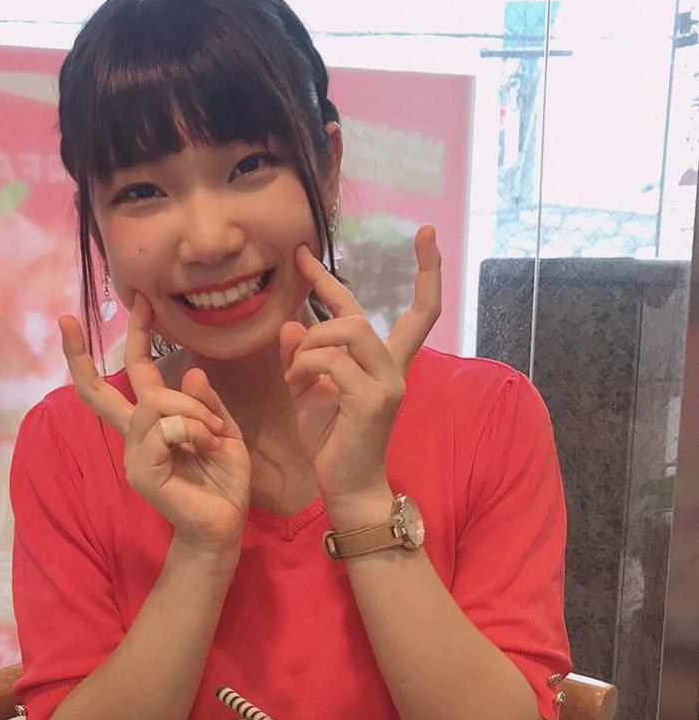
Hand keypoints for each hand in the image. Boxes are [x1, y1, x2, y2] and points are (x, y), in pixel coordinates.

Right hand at [59, 295, 250, 553]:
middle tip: (88, 316)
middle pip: (98, 390)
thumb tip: (189, 370)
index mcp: (154, 423)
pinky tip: (206, 445)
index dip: (135, 336)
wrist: (225, 526)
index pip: (134, 373)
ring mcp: (134, 454)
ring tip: (213, 432)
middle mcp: (136, 436)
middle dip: (84, 353)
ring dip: (193, 410)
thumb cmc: (223, 482)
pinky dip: (193, 429)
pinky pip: (164, 428)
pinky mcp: (141, 472)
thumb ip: (205, 402)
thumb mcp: (223, 431)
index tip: (138, 300)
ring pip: (154, 403)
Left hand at [279, 226, 440, 506]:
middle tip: (292, 323)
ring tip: (295, 372)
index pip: (418, 309)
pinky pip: (331, 361)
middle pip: (358, 316)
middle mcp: (394, 369)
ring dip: (308, 346)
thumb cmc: (331, 443)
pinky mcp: (373, 399)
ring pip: (344, 331)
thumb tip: (292, 322)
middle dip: (318, 313)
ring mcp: (388, 383)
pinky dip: (305, 367)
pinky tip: (297, 386)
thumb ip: (302, 356)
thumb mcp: (309, 392)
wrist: (345, 488)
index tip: (424, 231)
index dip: (426, 269)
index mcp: (388, 364)